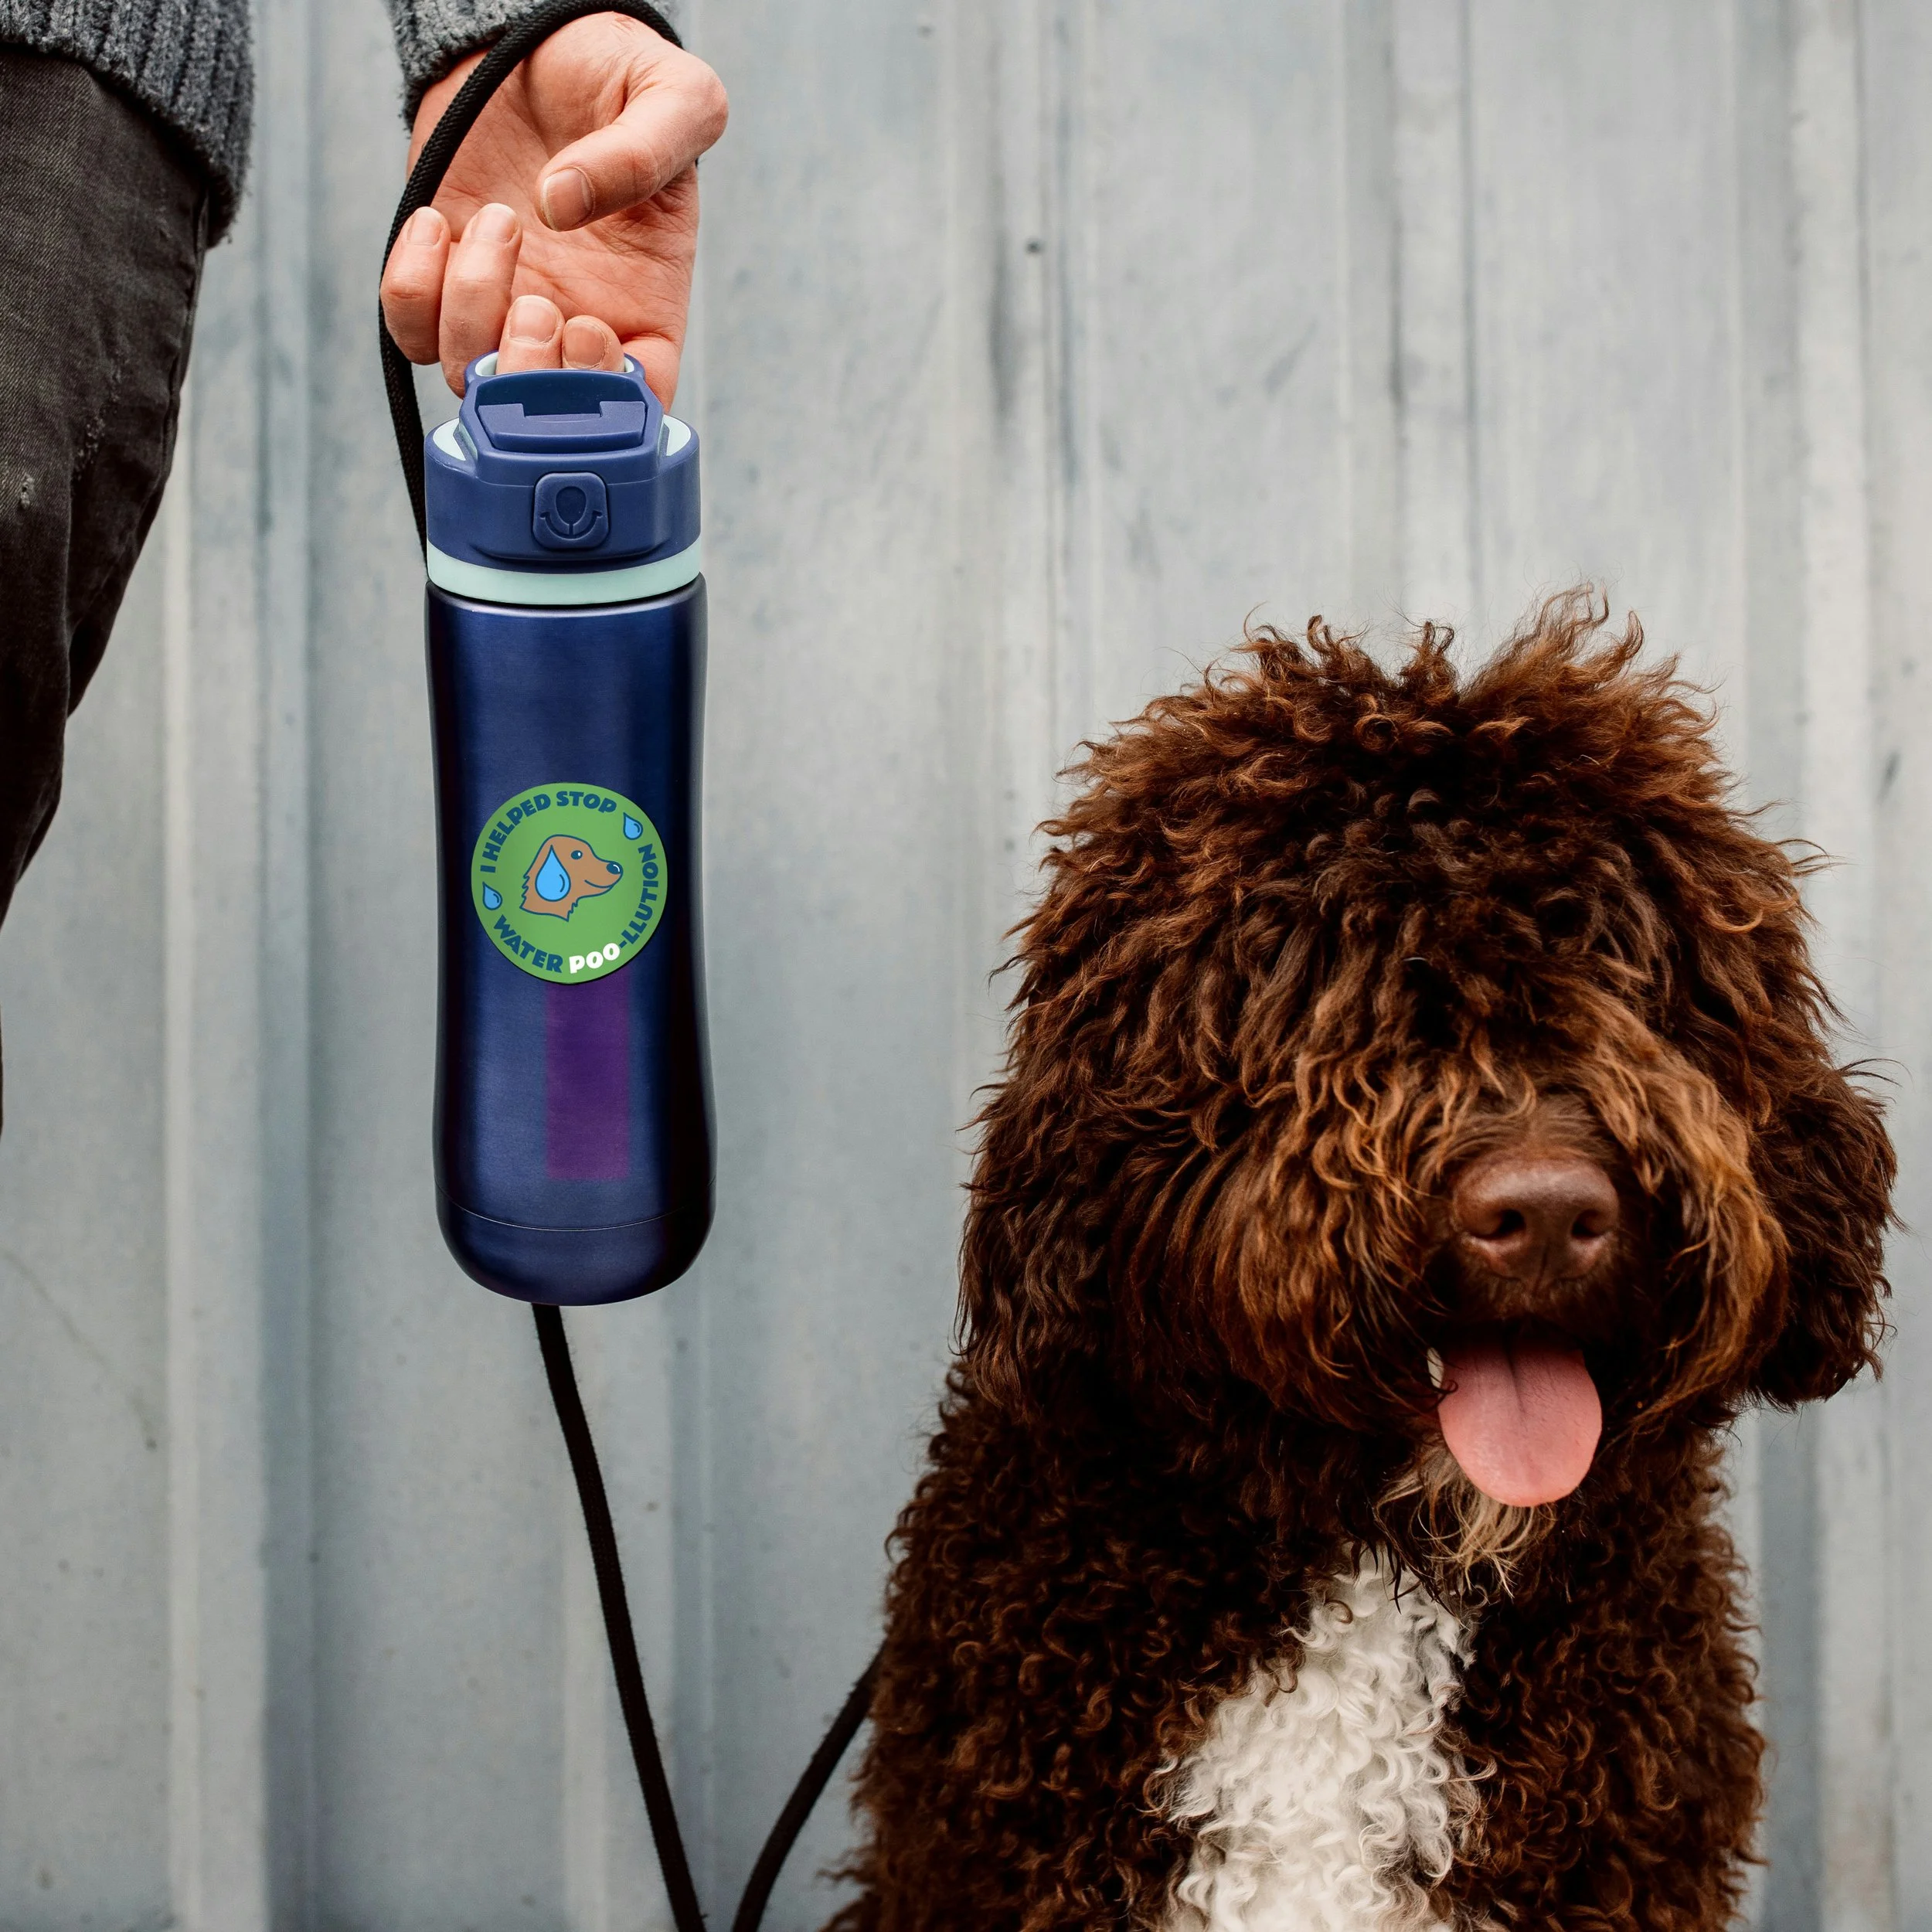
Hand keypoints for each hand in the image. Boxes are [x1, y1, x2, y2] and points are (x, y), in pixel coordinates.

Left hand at [380, 11, 726, 401]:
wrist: (542, 42)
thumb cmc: (621, 80)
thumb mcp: (676, 98)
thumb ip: (646, 151)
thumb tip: (562, 206)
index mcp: (644, 307)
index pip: (636, 407)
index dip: (606, 400)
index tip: (589, 328)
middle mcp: (573, 322)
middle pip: (540, 418)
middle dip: (527, 376)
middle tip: (535, 303)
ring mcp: (503, 307)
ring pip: (469, 374)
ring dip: (471, 309)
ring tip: (499, 221)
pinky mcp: (443, 278)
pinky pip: (409, 329)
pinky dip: (411, 289)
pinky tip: (439, 221)